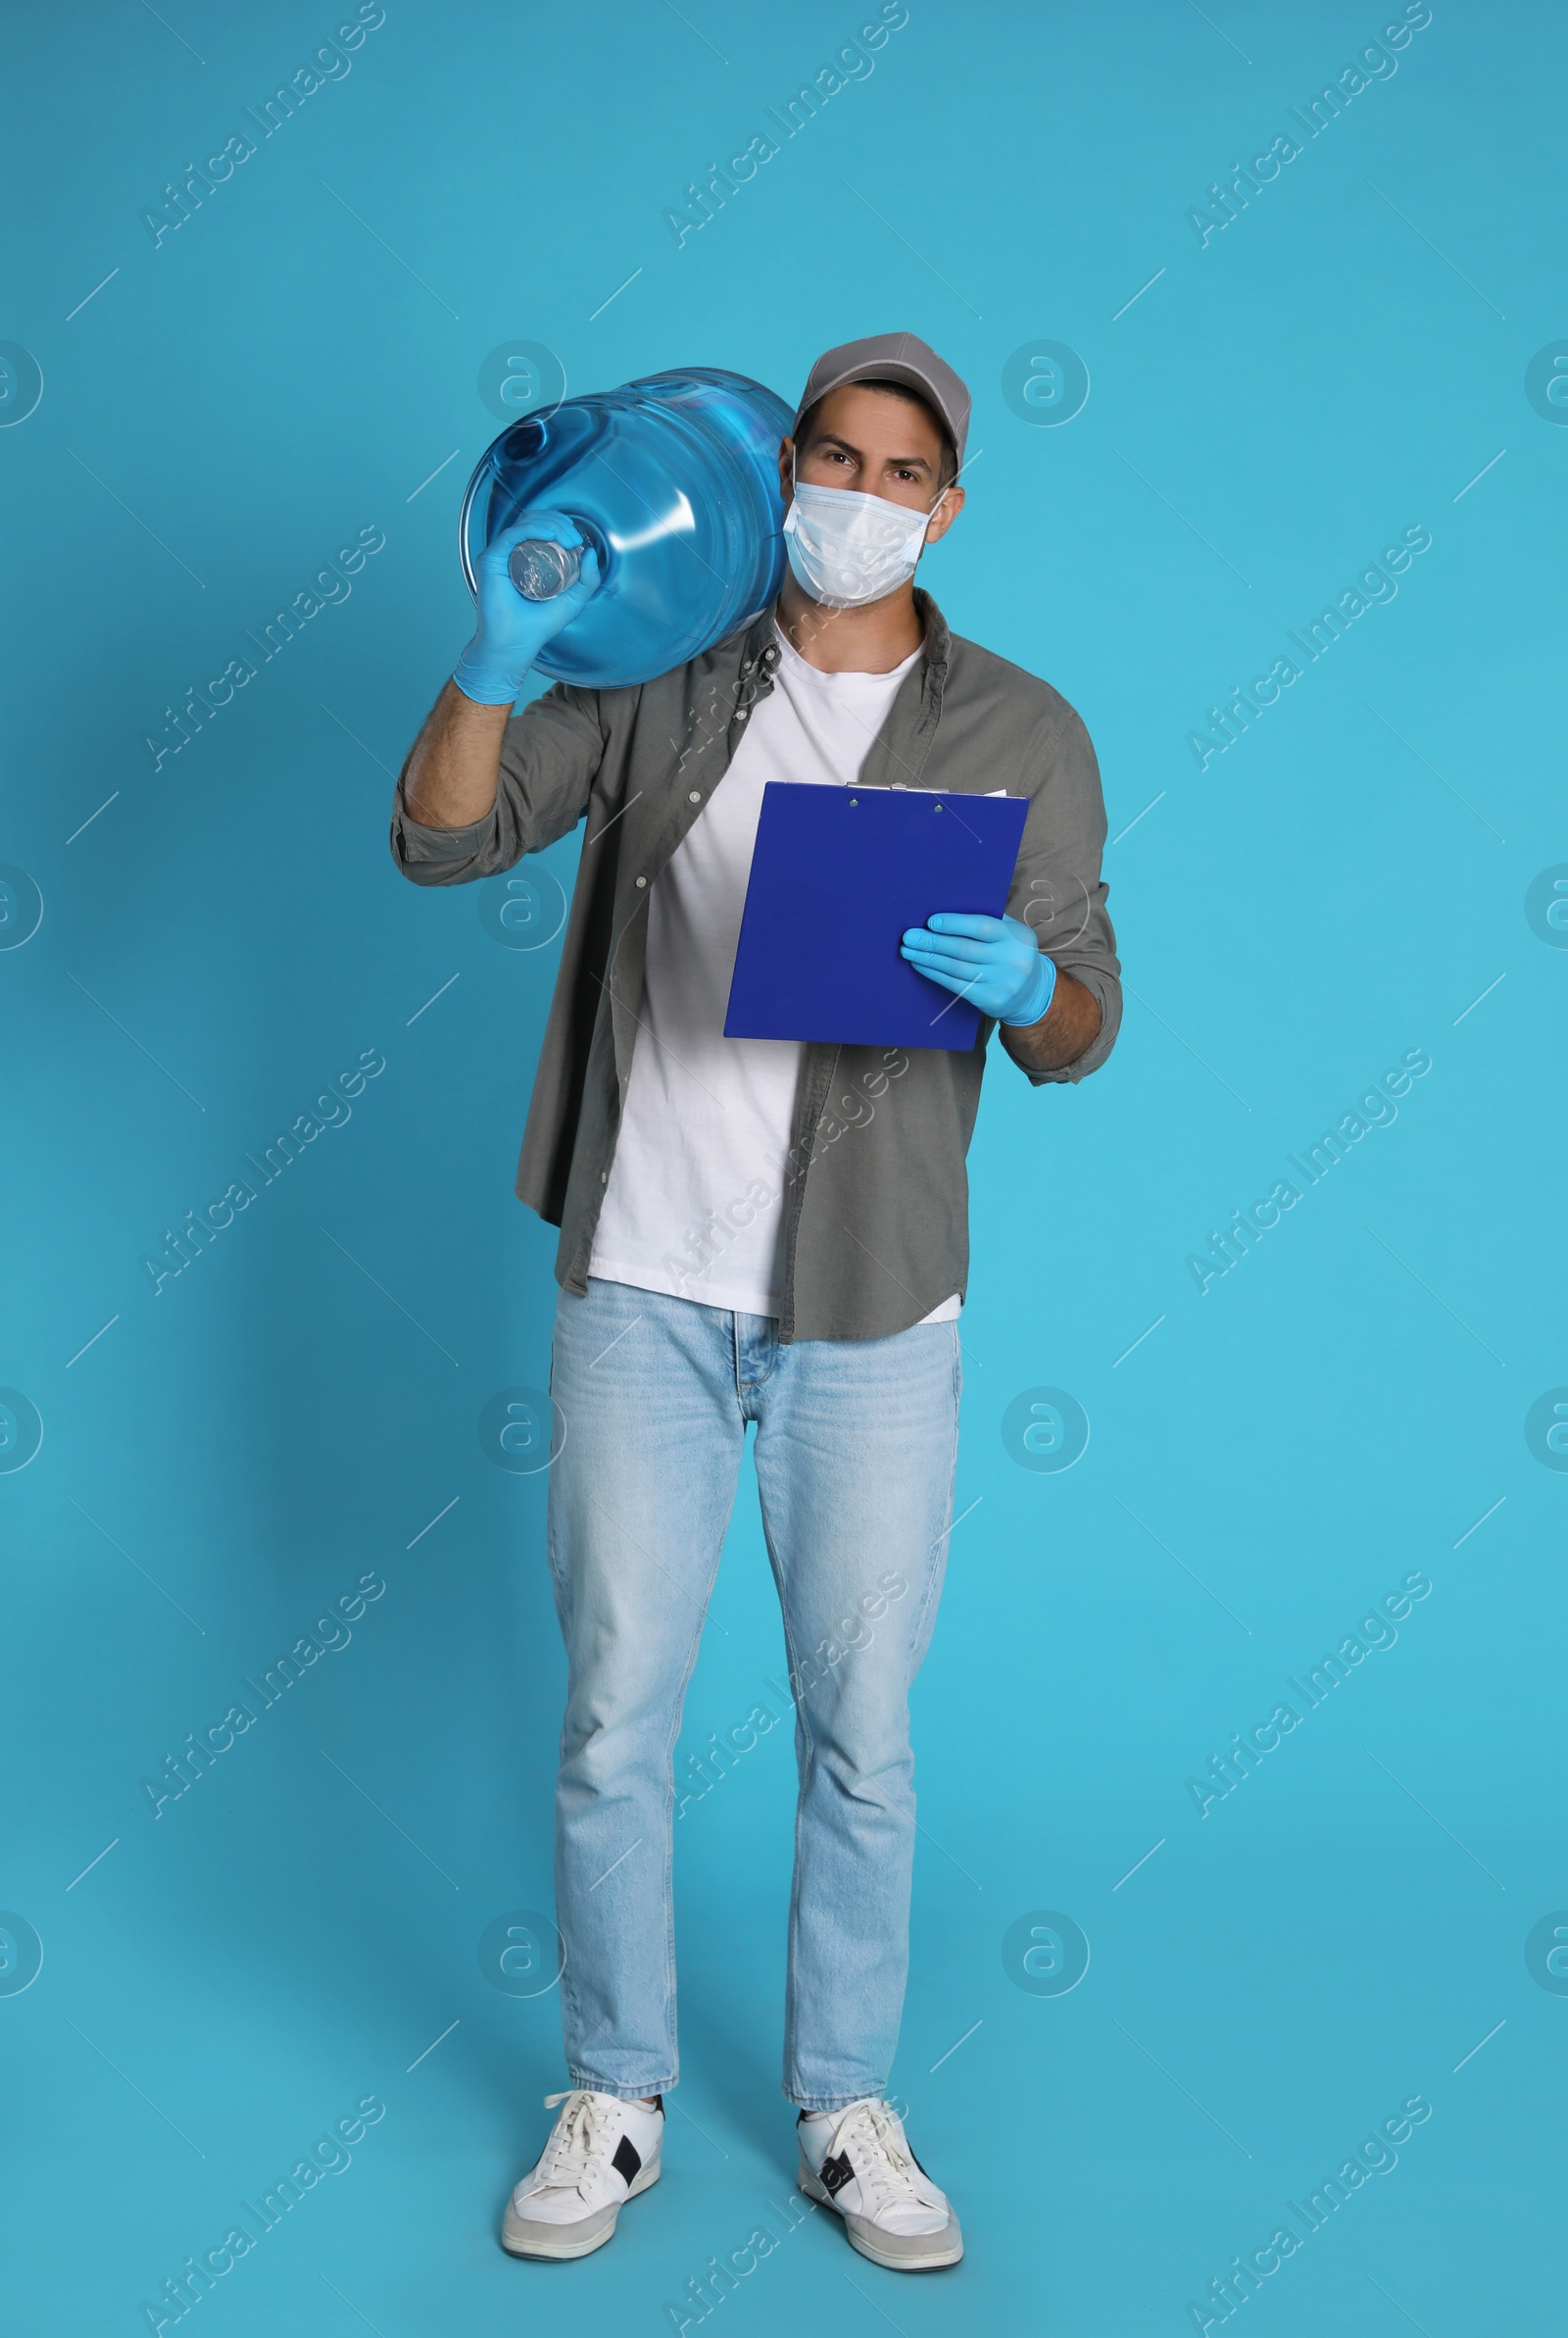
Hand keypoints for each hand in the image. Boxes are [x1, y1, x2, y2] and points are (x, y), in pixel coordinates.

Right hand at [452, 509, 600, 705]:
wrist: (517, 644)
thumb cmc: (538, 626)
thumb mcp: (573, 600)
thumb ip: (587, 580)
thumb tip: (591, 553)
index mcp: (526, 558)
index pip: (540, 528)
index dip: (559, 525)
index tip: (576, 538)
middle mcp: (510, 554)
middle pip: (533, 520)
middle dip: (558, 522)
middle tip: (574, 538)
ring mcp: (499, 555)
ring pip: (524, 523)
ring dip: (549, 524)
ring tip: (567, 538)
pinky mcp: (491, 560)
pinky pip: (512, 535)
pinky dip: (533, 529)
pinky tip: (550, 534)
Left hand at [900, 911, 1056, 1026]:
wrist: (1031, 993)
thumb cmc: (1011, 953)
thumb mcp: (1010, 933)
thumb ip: (989, 920)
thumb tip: (947, 906)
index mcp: (1017, 937)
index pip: (982, 927)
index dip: (954, 924)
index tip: (930, 922)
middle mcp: (1013, 960)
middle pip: (964, 949)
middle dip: (933, 942)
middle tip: (909, 937)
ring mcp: (1003, 982)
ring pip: (957, 968)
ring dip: (928, 958)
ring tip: (908, 950)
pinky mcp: (992, 1000)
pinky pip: (956, 985)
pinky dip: (935, 974)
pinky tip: (921, 965)